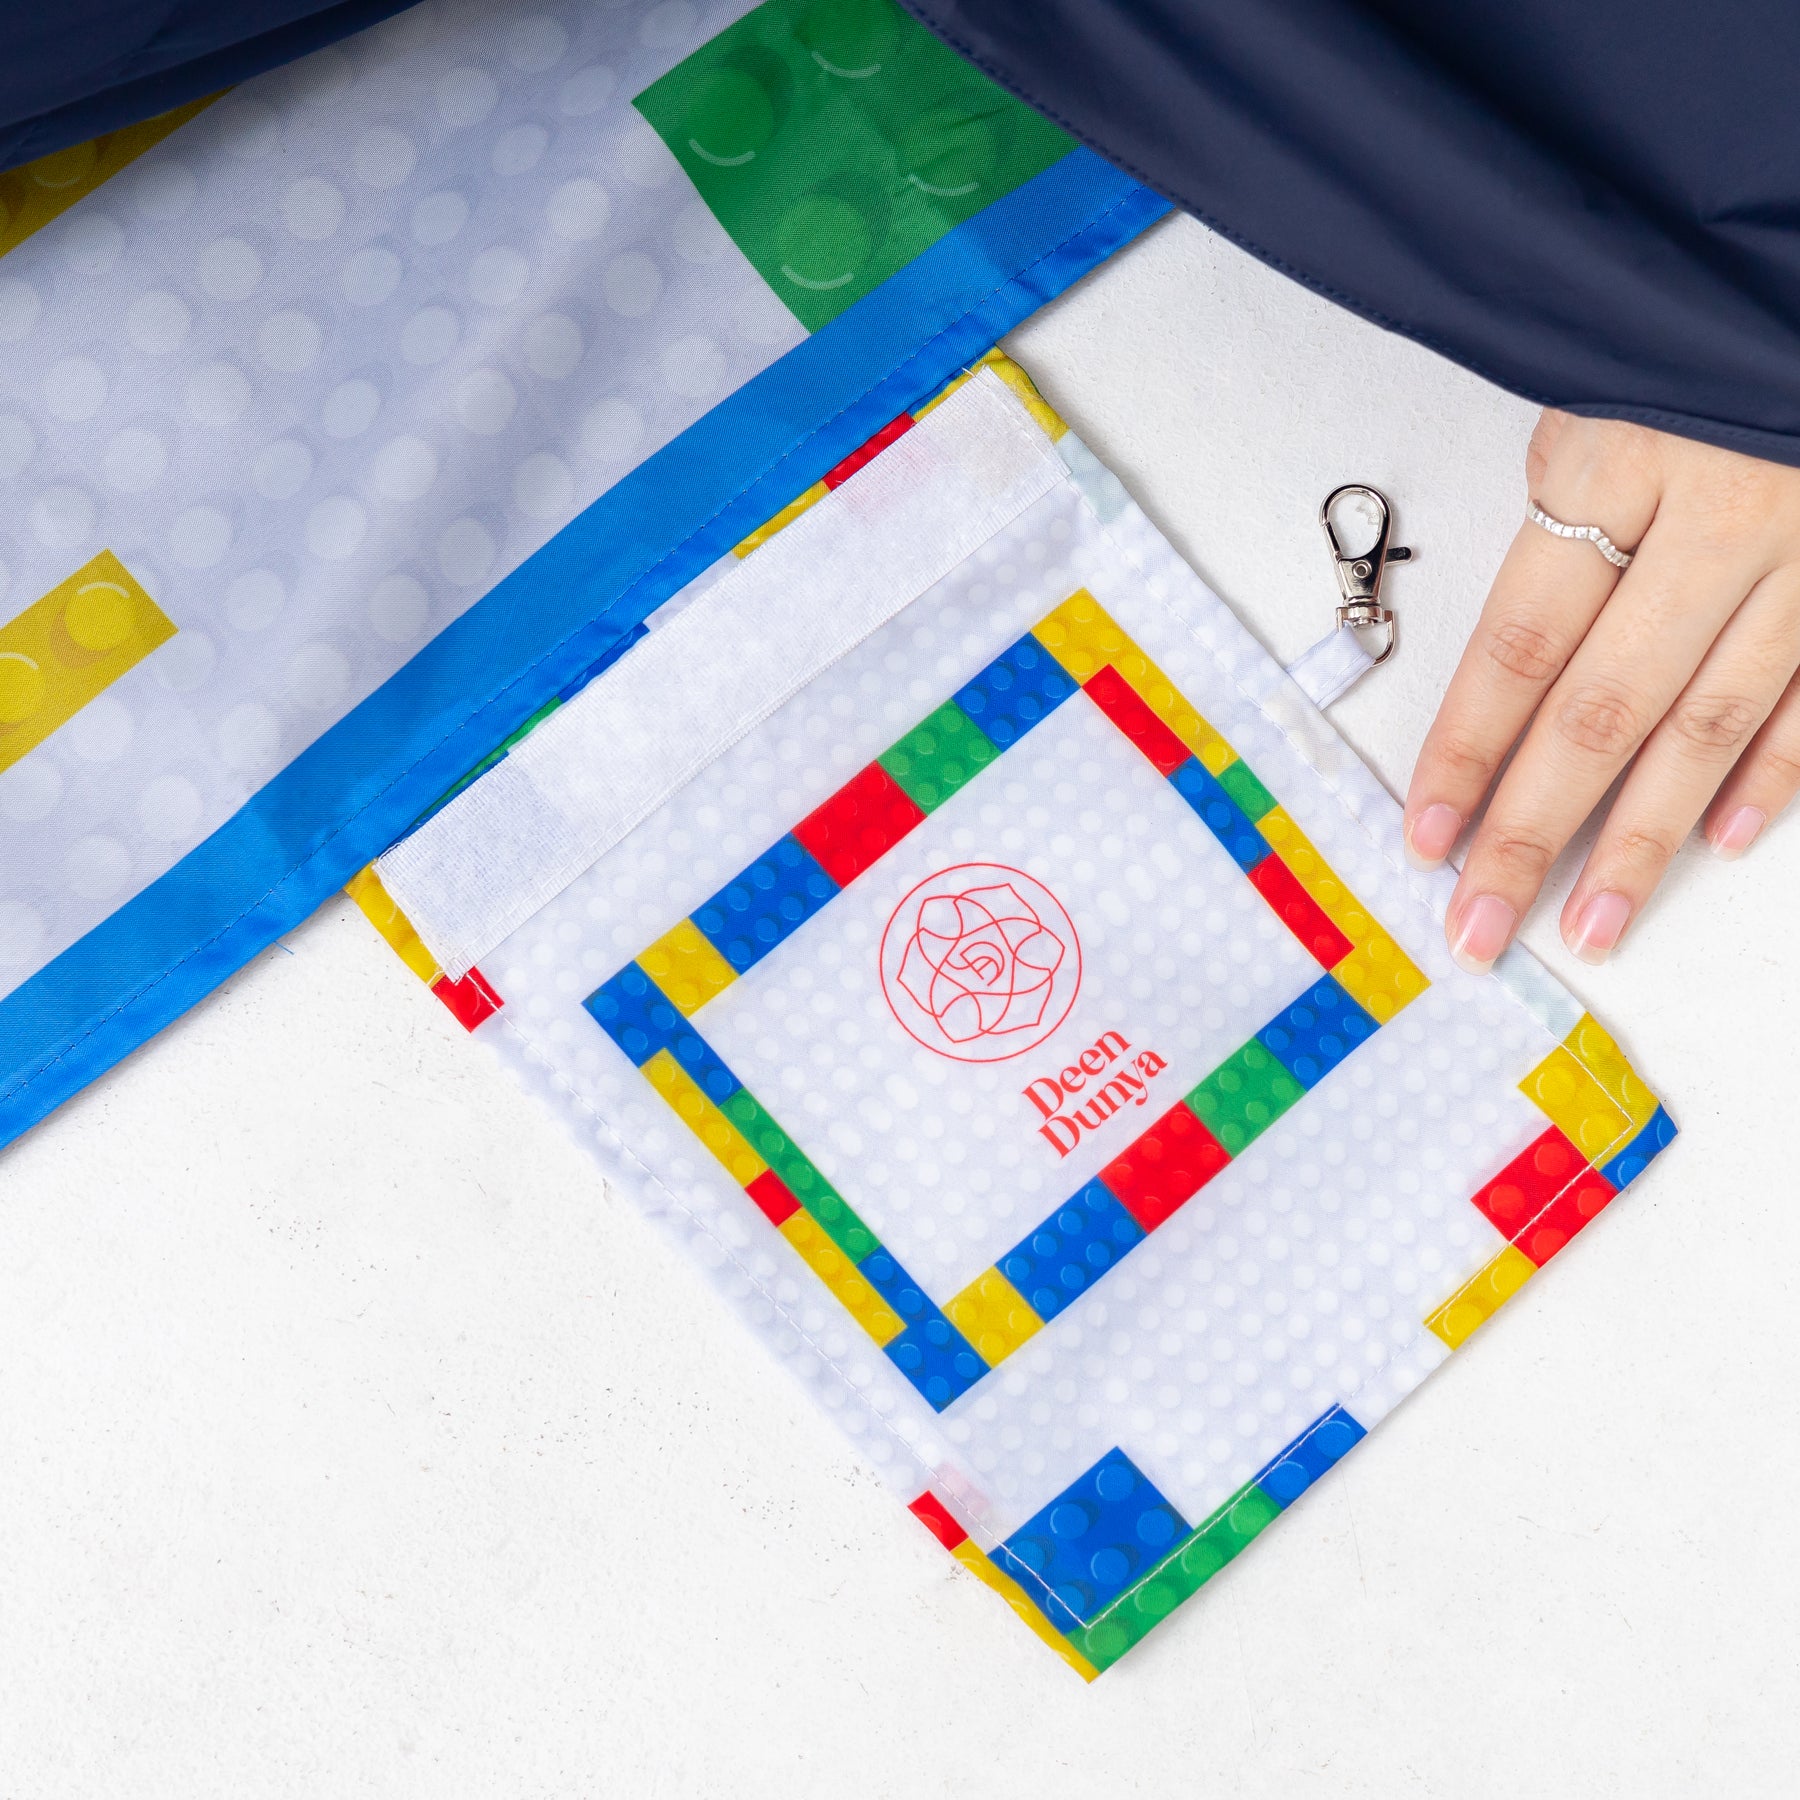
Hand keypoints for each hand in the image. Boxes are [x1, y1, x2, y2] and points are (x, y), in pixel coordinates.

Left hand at [1403, 409, 1799, 971]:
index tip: (1428, 841)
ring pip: (1711, 719)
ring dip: (1646, 836)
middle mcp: (1721, 512)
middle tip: (1483, 929)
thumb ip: (1563, 512)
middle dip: (1536, 831)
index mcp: (1619, 458)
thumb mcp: (1601, 383)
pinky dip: (1771, 772)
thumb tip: (1510, 670)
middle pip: (1605, 705)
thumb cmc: (1690, 327)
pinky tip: (1716, 842)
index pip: (1520, 642)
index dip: (1468, 752)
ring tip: (1593, 923)